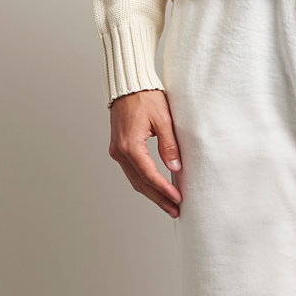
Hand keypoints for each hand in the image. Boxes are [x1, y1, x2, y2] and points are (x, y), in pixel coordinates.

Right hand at [108, 90, 181, 217]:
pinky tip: (156, 190)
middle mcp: (120, 151)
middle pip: (141, 183)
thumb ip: (169, 145)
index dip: (164, 190)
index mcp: (130, 145)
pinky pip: (132, 172)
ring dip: (152, 194)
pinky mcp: (118, 149)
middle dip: (159, 199)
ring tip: (168, 205)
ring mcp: (117, 151)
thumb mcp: (163, 119)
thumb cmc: (145, 96)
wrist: (127, 84)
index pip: (150, 175)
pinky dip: (144, 183)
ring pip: (135, 180)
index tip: (178, 199)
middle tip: (175, 211)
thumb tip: (175, 168)